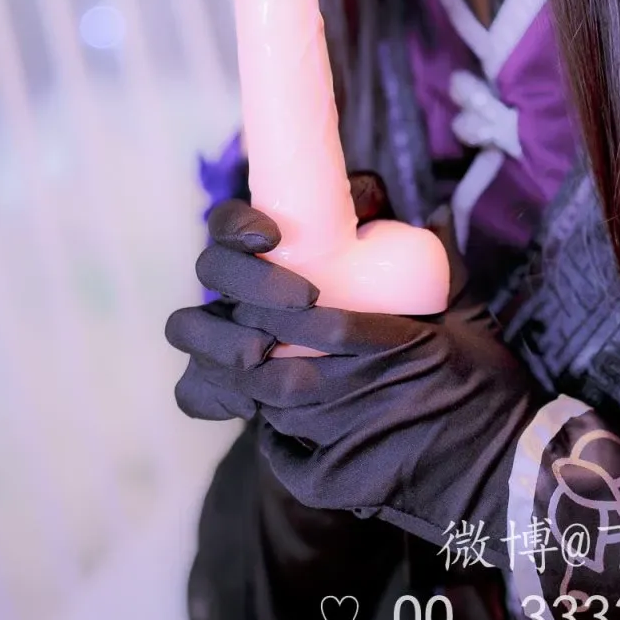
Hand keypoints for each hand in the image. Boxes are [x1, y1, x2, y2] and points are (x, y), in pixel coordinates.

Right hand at [166, 170, 396, 415]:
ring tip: (262, 352)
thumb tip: (431, 214)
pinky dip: (213, 395)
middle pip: (212, 268)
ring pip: (188, 327)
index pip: (232, 222)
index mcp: (275, 250)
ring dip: (221, 337)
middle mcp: (243, 289)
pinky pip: (193, 390)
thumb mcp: (416, 277)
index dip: (239, 223)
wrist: (407, 395)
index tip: (274, 235)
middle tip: (305, 299)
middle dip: (250, 280)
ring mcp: (229, 336)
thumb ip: (415, 241)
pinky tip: (248, 404)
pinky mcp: (227, 387)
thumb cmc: (403, 317)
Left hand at [166, 239, 544, 561]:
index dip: (270, 292)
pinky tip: (279, 411)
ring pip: (261, 406)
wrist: (510, 477)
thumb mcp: (471, 318)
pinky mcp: (328, 484)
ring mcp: (335, 447)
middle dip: (234, 334)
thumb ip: (439, 266)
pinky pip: (278, 450)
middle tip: (245, 319)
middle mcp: (351, 399)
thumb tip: (425, 217)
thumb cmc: (492, 391)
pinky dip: (273, 428)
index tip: (269, 273)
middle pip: (260, 361)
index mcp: (386, 349)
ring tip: (256, 357)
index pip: (305, 316)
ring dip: (249, 378)